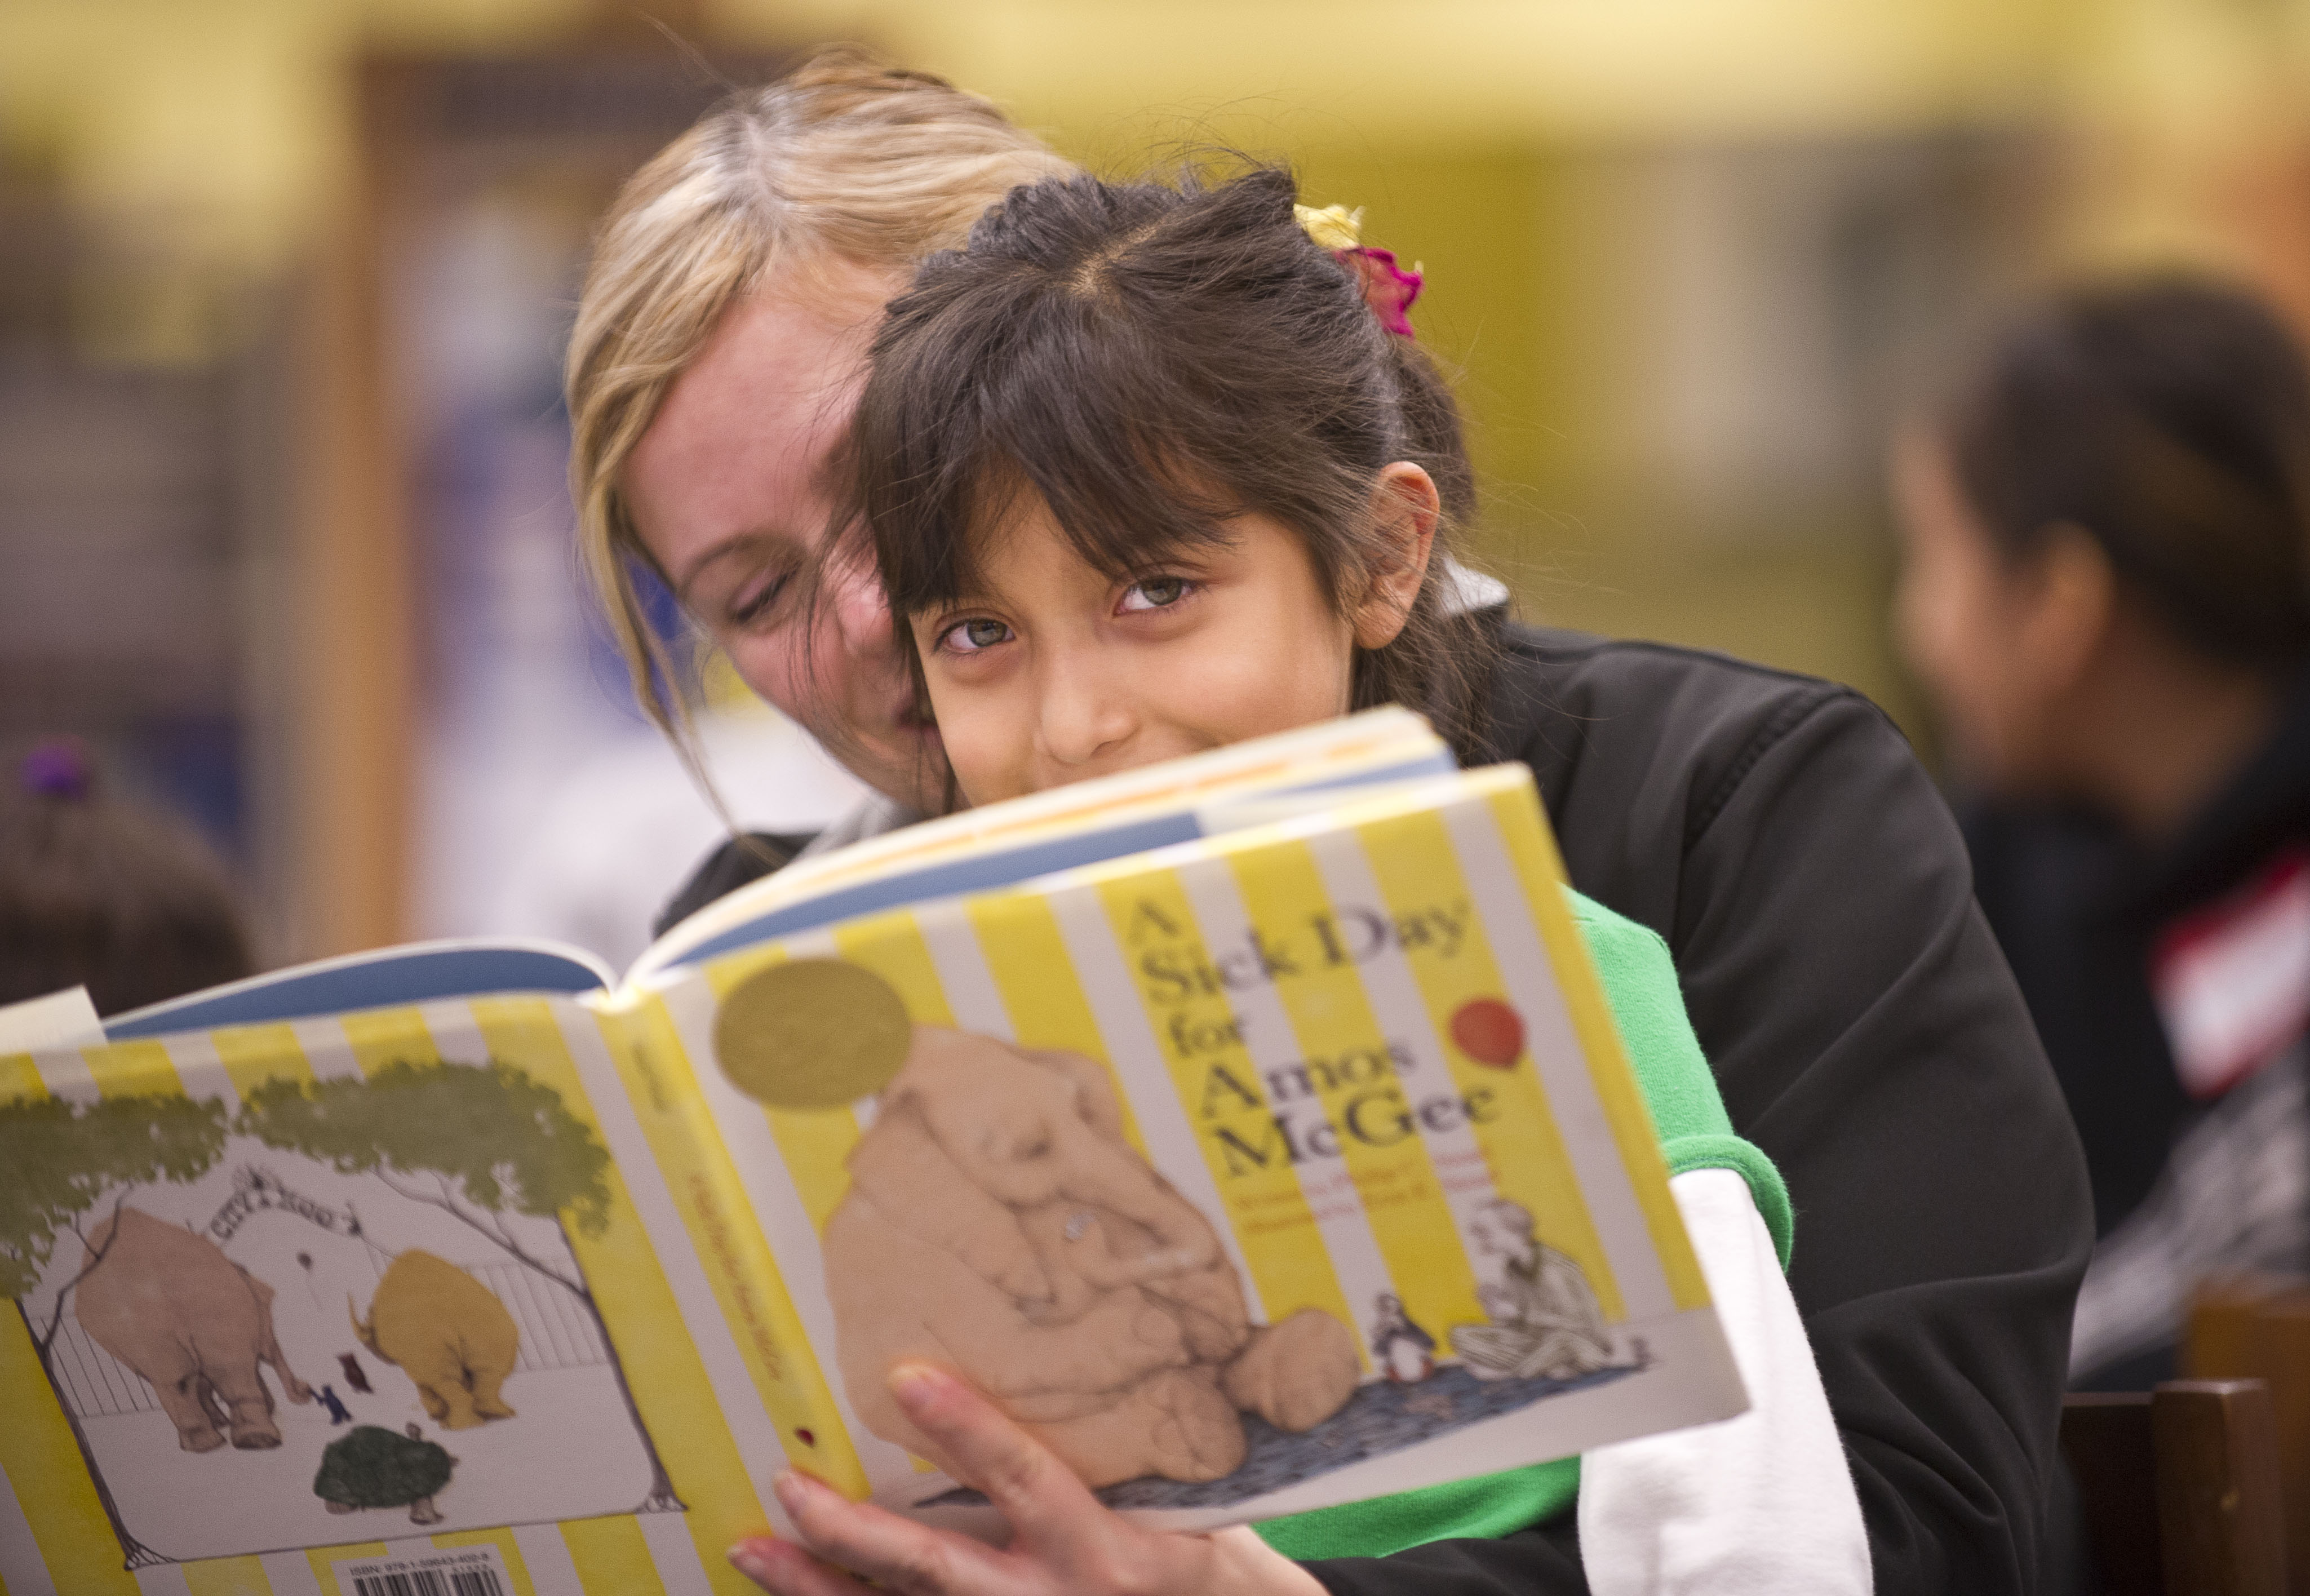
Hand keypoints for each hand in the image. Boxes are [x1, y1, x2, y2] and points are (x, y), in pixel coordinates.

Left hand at [729, 1363, 1326, 1595]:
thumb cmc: (1206, 1572)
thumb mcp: (1185, 1516)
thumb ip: (1127, 1460)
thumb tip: (1089, 1364)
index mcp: (1103, 1554)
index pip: (1025, 1479)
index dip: (966, 1428)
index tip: (905, 1375)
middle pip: (932, 1567)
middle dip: (851, 1534)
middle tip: (787, 1487)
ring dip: (818, 1589)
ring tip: (753, 1548)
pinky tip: (798, 1594)